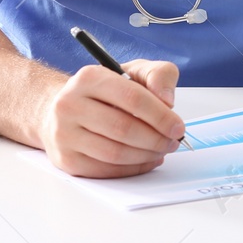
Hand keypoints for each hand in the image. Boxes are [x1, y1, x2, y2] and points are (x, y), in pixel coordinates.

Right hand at [37, 59, 183, 177]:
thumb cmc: (104, 92)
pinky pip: (106, 170)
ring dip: (146, 156)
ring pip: (115, 153)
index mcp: (89, 77)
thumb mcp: (133, 71)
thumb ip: (158, 75)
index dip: (160, 115)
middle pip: (123, 128)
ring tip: (161, 150)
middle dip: (156, 139)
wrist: (64, 109)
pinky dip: (132, 169)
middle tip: (172, 142)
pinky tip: (144, 160)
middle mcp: (70, 104)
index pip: (132, 98)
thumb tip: (167, 101)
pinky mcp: (66, 160)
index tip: (177, 127)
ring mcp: (64, 134)